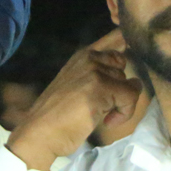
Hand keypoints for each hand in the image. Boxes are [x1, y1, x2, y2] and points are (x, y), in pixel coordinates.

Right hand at [6, 30, 141, 170]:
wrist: (40, 133)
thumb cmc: (58, 115)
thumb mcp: (79, 86)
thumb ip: (99, 74)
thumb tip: (129, 66)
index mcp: (83, 55)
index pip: (117, 37)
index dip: (127, 47)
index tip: (126, 61)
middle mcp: (89, 57)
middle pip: (124, 70)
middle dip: (119, 91)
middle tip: (105, 108)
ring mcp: (94, 70)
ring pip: (130, 85)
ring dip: (121, 105)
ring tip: (102, 116)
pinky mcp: (101, 86)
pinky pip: (130, 97)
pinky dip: (125, 113)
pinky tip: (107, 121)